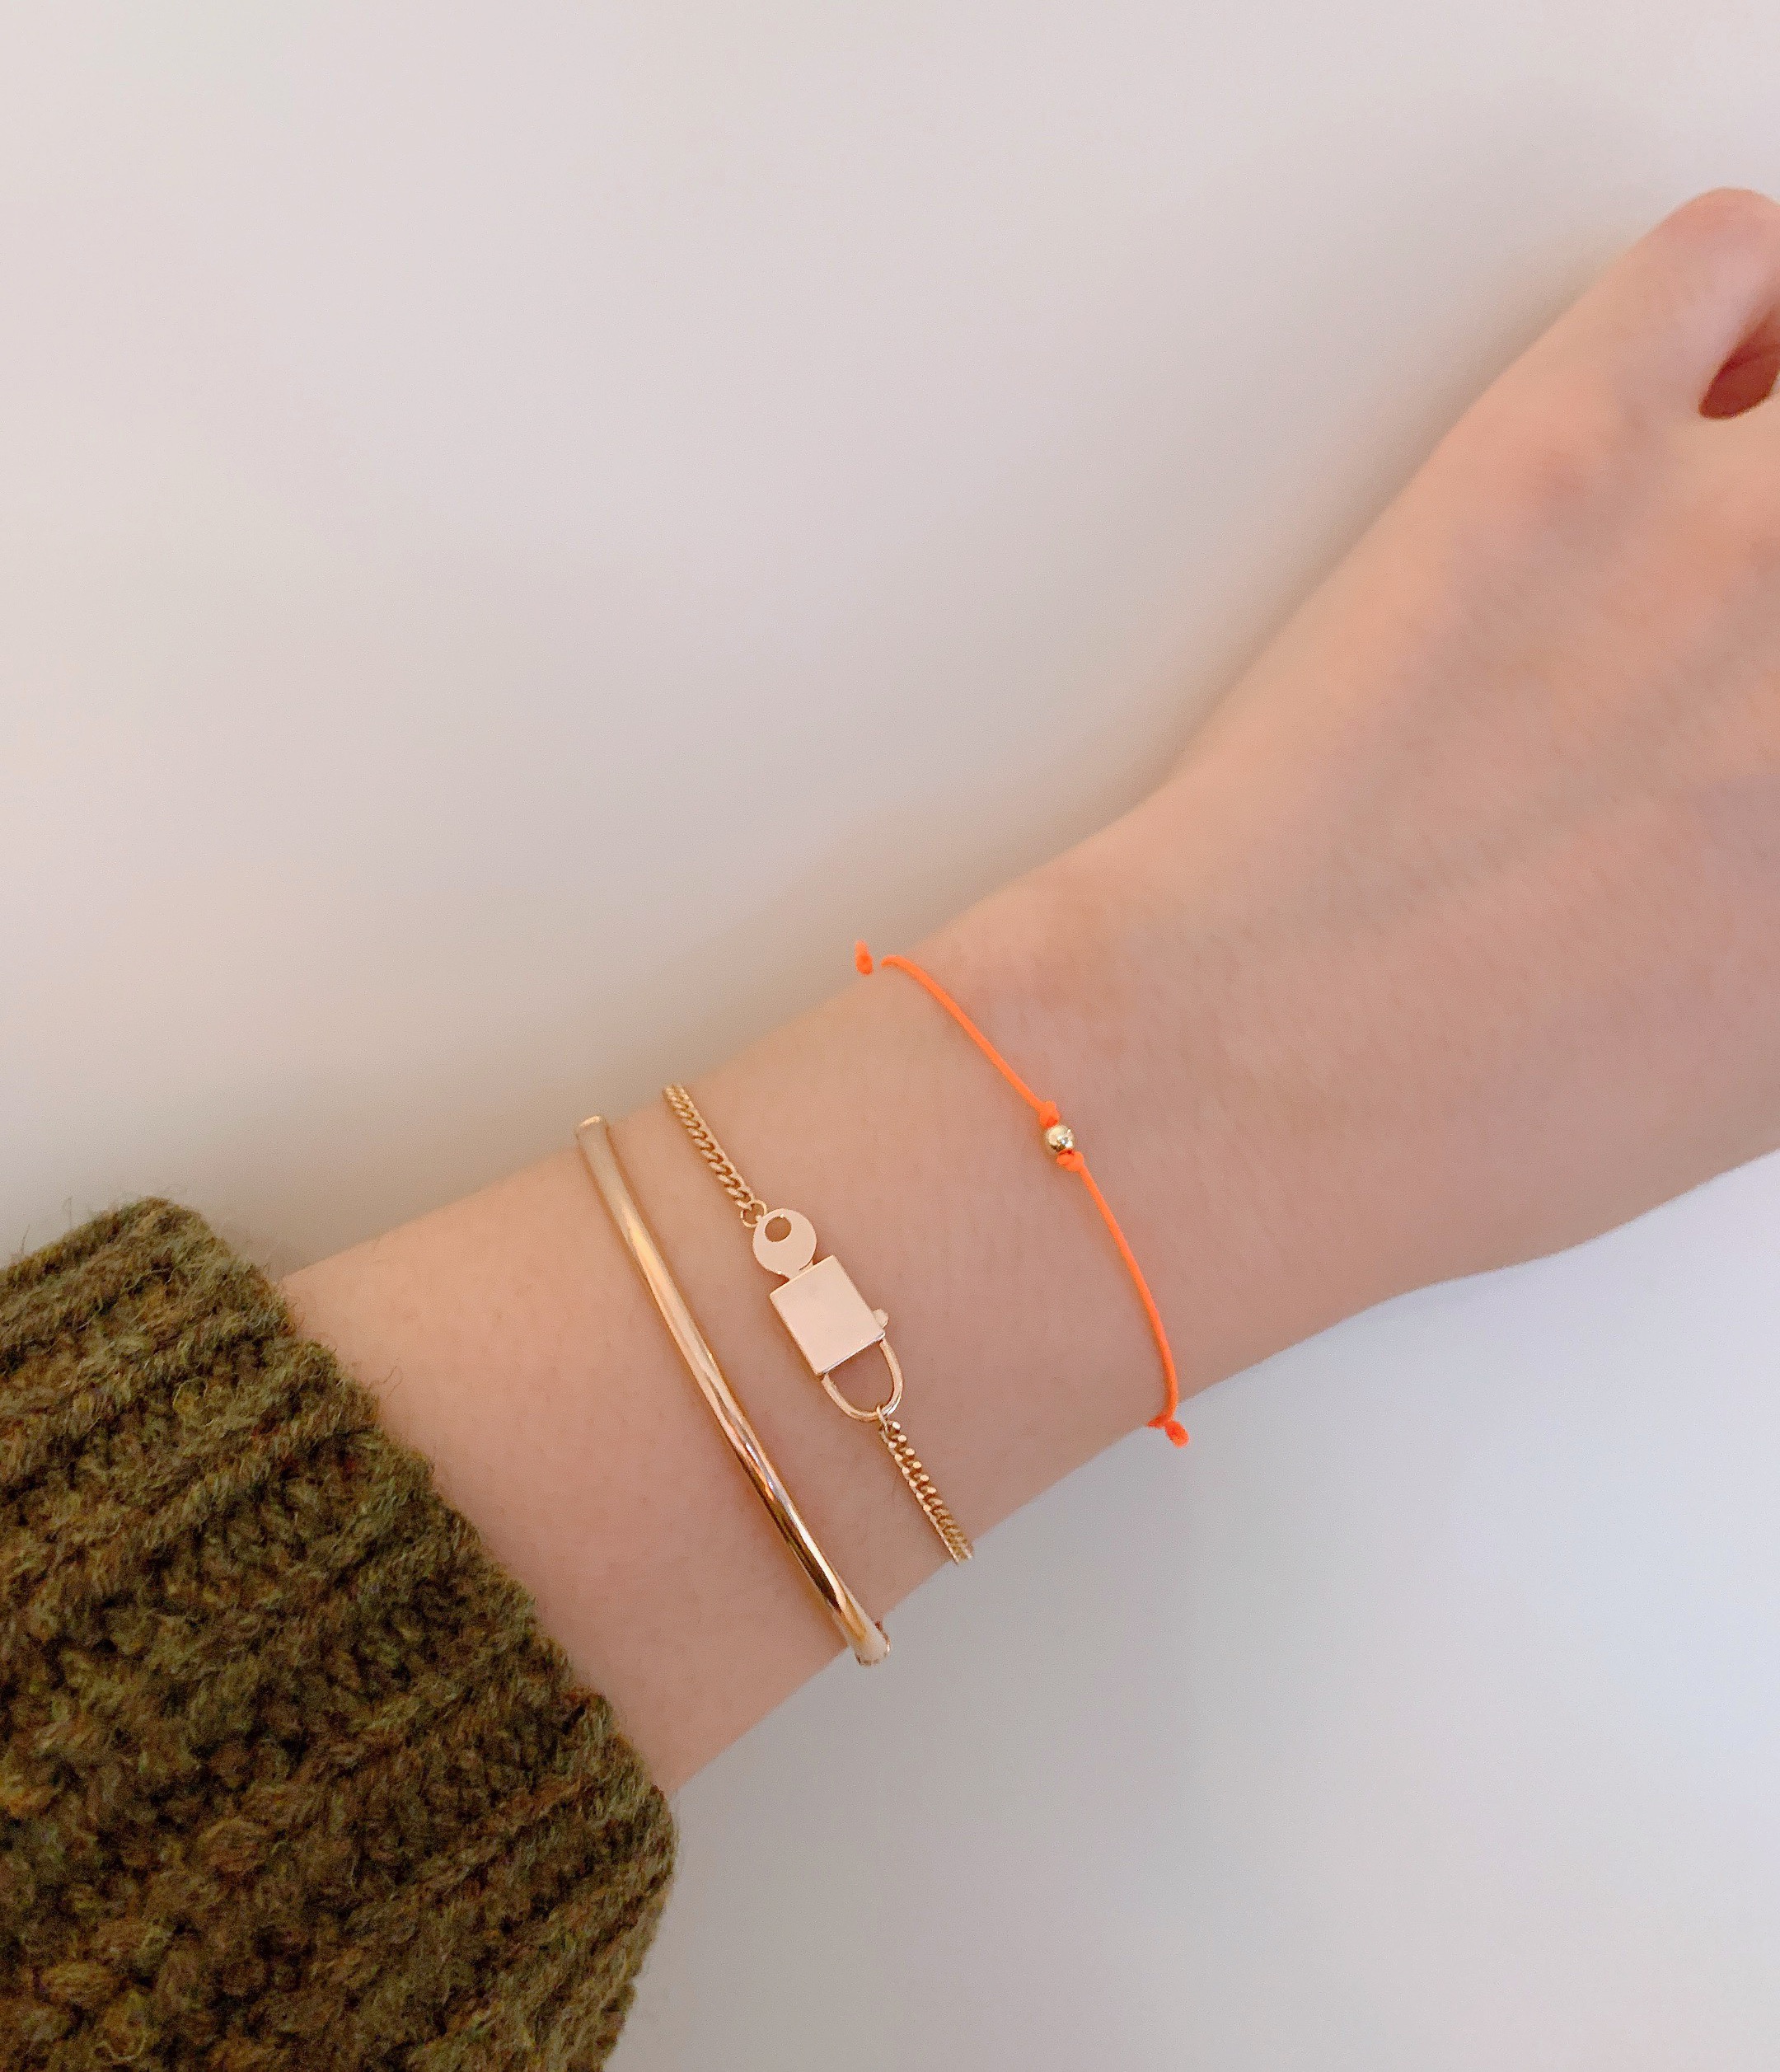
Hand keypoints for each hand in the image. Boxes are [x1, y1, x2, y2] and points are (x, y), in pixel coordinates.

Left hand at [1030, 186, 1779, 1375]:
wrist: (1254, 1068)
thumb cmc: (1471, 1117)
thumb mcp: (1760, 1066)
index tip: (1779, 682)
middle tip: (1746, 588)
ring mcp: (1746, 540)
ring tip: (1722, 479)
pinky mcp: (1566, 450)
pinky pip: (1720, 258)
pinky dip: (1722, 297)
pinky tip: (1654, 400)